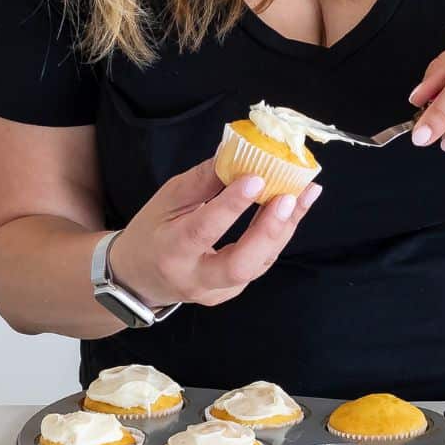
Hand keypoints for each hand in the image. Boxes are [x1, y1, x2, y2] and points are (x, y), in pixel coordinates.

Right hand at [108, 157, 321, 309]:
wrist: (139, 278)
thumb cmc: (152, 232)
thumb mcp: (166, 199)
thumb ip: (202, 180)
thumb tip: (236, 152)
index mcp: (170, 251)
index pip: (203, 230)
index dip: (231, 206)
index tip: (256, 178)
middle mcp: (194, 278)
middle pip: (239, 265)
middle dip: (268, 230)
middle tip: (288, 197)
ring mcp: (217, 291)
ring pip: (258, 265)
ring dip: (284, 228)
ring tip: (306, 193)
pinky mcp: (232, 292)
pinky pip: (261, 263)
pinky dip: (279, 234)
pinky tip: (295, 207)